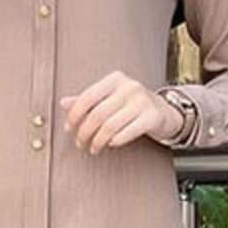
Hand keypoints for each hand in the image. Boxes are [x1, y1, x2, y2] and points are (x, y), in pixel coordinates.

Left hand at [59, 71, 183, 153]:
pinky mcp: (152, 117)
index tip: (68, 129)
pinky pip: (127, 132)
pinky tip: (111, 144)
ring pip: (110, 126)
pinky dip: (115, 141)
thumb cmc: (132, 105)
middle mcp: (129, 87)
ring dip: (98, 141)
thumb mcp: (109, 98)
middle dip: (85, 132)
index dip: (74, 115)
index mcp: (115, 79)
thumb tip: (63, 103)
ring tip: (94, 148)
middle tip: (80, 143)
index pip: (87, 97)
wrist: (163, 111)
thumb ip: (87, 100)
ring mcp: (142, 101)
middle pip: (97, 114)